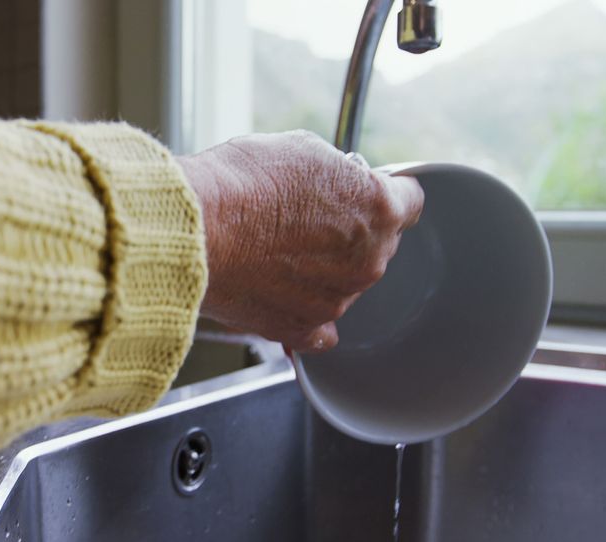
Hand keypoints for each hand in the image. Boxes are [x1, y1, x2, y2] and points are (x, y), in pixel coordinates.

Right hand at [177, 131, 423, 352]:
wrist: (196, 229)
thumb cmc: (241, 184)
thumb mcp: (300, 149)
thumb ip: (334, 175)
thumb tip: (334, 183)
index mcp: (379, 211)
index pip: (409, 202)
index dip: (381, 192)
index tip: (361, 192)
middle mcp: (367, 261)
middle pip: (377, 245)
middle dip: (348, 232)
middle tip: (302, 219)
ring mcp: (336, 300)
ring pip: (344, 283)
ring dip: (322, 270)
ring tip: (274, 250)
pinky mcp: (300, 328)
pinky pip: (318, 328)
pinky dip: (303, 313)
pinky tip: (279, 292)